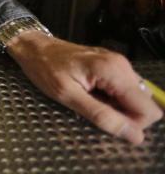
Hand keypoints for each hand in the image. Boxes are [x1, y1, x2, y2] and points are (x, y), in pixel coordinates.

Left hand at [7, 31, 161, 143]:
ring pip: (135, 99)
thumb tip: (134, 135)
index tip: (105, 119)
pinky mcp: (113, 65)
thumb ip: (102, 116)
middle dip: (124, 115)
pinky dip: (112, 97)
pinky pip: (125, 90)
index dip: (132, 123)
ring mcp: (119, 64)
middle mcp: (122, 65)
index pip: (148, 110)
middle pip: (145, 105)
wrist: (33, 47)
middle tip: (93, 107)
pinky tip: (92, 92)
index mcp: (114, 71)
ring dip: (117, 107)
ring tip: (90, 99)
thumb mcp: (68, 96)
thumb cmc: (45, 69)